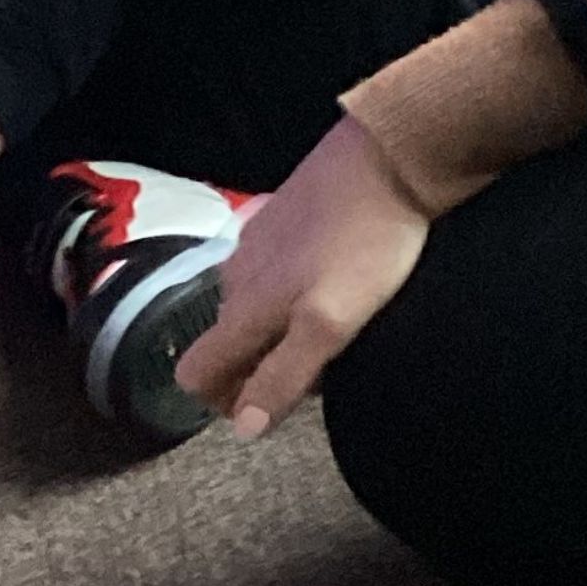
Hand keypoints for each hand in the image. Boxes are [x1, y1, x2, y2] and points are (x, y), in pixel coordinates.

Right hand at [176, 114, 431, 434]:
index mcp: (241, 310)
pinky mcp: (278, 215)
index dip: (222, 400)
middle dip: (257, 365)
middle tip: (318, 366)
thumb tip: (243, 427)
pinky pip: (269, 268)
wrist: (390, 158)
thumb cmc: (364, 247)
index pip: (196, 373)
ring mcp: (253, 242)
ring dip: (275, 326)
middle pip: (225, 343)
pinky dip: (289, 287)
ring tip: (330, 322)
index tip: (267, 403)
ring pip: (249, 304)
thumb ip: (282, 376)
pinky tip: (331, 276)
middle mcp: (233, 278)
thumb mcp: (329, 324)